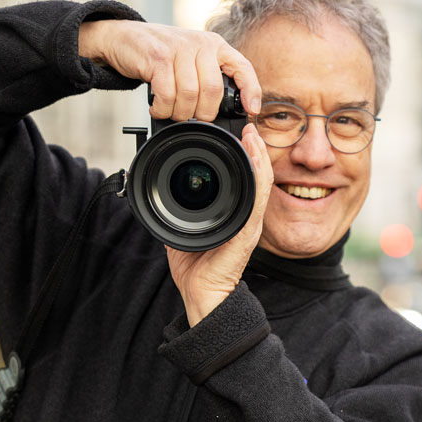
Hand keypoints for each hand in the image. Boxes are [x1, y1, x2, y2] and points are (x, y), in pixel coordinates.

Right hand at [78, 19, 261, 119]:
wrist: (123, 37)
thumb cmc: (160, 56)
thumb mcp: (190, 60)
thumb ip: (206, 77)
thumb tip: (222, 113)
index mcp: (215, 45)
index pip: (242, 67)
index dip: (251, 90)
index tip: (252, 110)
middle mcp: (201, 44)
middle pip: (213, 90)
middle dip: (203, 113)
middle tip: (190, 117)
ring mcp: (179, 48)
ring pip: (189, 95)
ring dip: (179, 112)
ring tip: (170, 111)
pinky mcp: (158, 57)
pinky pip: (167, 94)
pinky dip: (162, 108)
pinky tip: (157, 107)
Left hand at [165, 122, 273, 325]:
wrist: (201, 295)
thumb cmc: (195, 269)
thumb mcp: (181, 231)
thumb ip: (177, 212)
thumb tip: (161, 196)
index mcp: (232, 215)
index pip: (242, 179)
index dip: (244, 156)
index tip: (237, 134)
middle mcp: (244, 216)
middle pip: (255, 175)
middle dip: (254, 149)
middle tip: (249, 126)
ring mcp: (248, 223)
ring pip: (260, 182)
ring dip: (259, 156)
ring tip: (254, 134)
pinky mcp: (247, 231)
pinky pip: (256, 199)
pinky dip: (258, 175)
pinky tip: (256, 157)